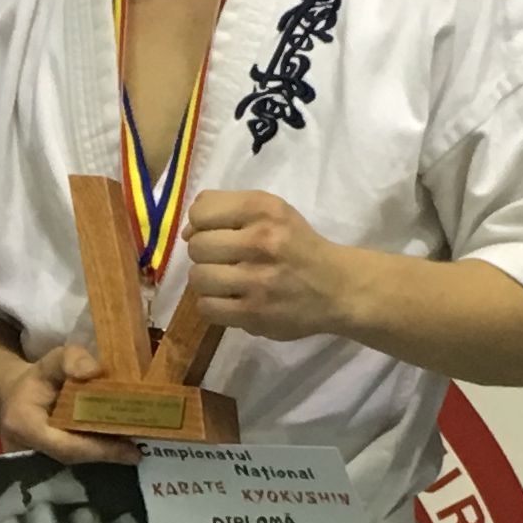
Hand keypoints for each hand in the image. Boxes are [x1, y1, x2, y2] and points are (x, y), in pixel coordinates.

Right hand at [0, 341, 137, 465]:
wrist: (22, 397)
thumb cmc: (40, 378)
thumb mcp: (53, 359)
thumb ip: (72, 359)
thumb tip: (94, 371)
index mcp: (23, 423)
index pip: (65, 445)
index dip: (98, 449)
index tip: (131, 451)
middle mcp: (28, 448)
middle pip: (74, 457)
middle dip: (107, 453)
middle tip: (138, 450)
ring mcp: (36, 461)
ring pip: (76, 463)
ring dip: (106, 456)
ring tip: (134, 447)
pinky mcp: (48, 466)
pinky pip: (76, 464)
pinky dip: (100, 455)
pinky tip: (121, 447)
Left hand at [184, 190, 360, 342]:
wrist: (337, 288)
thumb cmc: (298, 246)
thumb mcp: (272, 212)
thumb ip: (228, 211)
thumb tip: (185, 232)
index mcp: (264, 209)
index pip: (201, 211)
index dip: (201, 224)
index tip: (217, 233)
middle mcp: (261, 240)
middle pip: (197, 246)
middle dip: (205, 254)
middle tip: (226, 261)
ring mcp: (258, 279)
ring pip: (198, 277)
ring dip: (208, 281)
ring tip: (227, 282)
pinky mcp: (255, 313)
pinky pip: (207, 307)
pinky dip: (213, 305)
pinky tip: (230, 300)